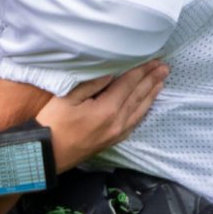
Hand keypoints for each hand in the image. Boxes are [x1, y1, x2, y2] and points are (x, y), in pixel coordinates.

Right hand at [35, 62, 167, 168]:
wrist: (47, 154)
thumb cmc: (53, 123)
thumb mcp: (67, 97)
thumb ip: (92, 83)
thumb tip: (112, 73)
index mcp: (107, 109)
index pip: (129, 84)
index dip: (142, 70)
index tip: (154, 59)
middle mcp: (117, 122)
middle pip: (139, 96)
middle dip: (152, 80)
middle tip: (165, 67)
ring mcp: (117, 133)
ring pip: (140, 110)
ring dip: (151, 94)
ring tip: (162, 82)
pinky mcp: (113, 140)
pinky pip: (134, 122)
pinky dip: (143, 111)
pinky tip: (147, 106)